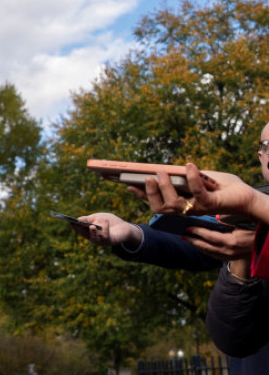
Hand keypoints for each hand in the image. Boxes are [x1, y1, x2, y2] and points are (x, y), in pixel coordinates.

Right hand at [75, 212, 142, 247]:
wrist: (123, 227)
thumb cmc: (108, 221)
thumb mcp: (97, 217)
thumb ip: (88, 219)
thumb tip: (78, 220)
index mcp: (88, 232)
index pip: (80, 230)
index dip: (75, 227)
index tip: (70, 222)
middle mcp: (93, 238)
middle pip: (85, 235)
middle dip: (81, 230)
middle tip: (77, 224)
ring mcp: (101, 241)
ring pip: (94, 239)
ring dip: (92, 233)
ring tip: (91, 226)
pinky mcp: (109, 241)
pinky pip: (106, 236)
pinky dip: (105, 228)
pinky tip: (106, 221)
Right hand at [139, 164, 268, 220]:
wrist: (247, 196)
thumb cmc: (224, 186)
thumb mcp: (201, 177)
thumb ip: (185, 175)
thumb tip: (168, 169)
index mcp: (182, 203)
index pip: (157, 202)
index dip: (141, 195)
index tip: (127, 184)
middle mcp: (187, 209)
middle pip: (160, 207)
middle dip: (149, 194)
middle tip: (147, 178)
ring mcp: (197, 209)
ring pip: (173, 203)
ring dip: (165, 187)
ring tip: (163, 172)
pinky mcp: (210, 204)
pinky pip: (197, 191)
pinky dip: (192, 177)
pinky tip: (190, 165)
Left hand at [183, 226, 255, 261]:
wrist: (264, 244)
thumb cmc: (254, 229)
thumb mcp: (243, 224)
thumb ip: (228, 222)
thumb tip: (215, 219)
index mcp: (231, 242)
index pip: (210, 237)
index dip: (198, 232)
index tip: (188, 228)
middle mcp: (229, 251)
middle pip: (206, 246)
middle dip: (193, 240)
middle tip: (183, 235)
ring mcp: (229, 257)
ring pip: (208, 252)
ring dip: (197, 246)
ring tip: (188, 239)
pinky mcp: (230, 259)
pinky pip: (214, 255)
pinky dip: (205, 250)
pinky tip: (199, 245)